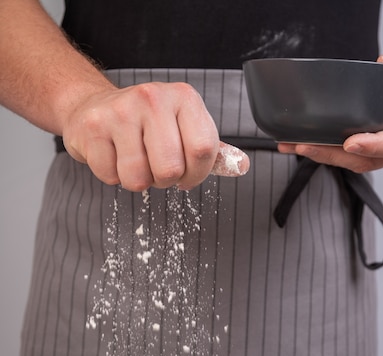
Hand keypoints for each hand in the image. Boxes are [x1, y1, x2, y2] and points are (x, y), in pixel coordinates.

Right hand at [62, 81, 248, 190]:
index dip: (196, 175)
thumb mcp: (184, 128)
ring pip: (138, 178)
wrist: (95, 108)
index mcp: (183, 98)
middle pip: (170, 169)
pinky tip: (112, 155)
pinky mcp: (93, 128)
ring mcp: (120, 111)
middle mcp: (153, 98)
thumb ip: (212, 150)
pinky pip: (110, 176)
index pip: (203, 150)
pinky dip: (112, 175)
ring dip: (137, 180)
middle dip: (164, 180)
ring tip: (133, 159)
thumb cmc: (146, 125)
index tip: (187, 177)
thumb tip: (241, 165)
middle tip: (156, 167)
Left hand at [277, 43, 382, 172]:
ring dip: (318, 154)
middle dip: (331, 154)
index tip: (351, 143)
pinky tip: (298, 143)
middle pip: (363, 159)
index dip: (372, 146)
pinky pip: (341, 155)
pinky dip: (320, 150)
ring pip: (348, 161)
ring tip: (291, 145)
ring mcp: (379, 152)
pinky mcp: (363, 149)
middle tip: (305, 145)